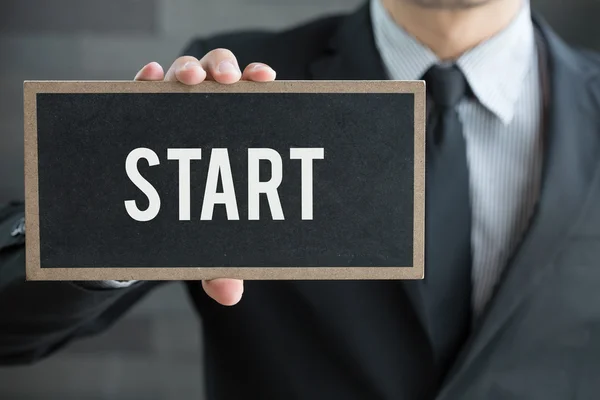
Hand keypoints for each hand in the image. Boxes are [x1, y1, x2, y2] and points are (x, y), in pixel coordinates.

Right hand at [134, 49, 276, 305]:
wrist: (155, 217)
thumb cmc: (196, 220)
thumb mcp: (210, 242)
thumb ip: (222, 264)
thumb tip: (232, 296)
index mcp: (236, 133)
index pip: (252, 98)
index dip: (258, 82)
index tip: (265, 80)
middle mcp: (209, 114)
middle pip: (220, 75)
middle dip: (223, 69)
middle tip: (225, 80)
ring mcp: (174, 110)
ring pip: (184, 74)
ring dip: (187, 69)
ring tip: (186, 79)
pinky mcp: (142, 115)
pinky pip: (143, 89)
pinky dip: (147, 80)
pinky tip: (148, 79)